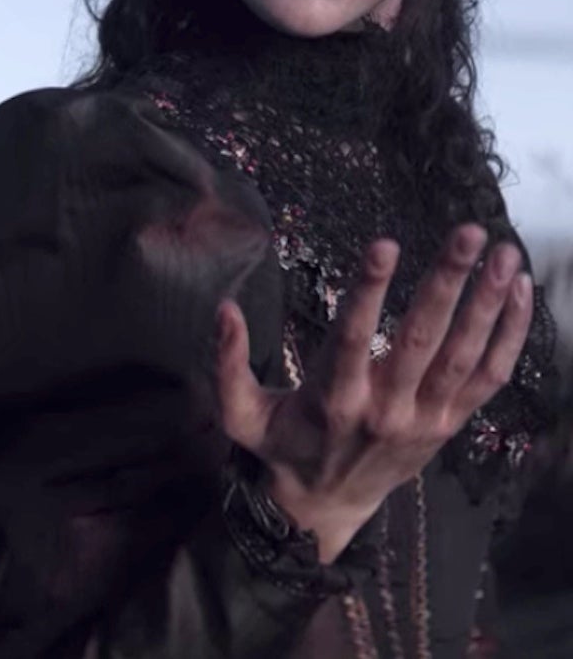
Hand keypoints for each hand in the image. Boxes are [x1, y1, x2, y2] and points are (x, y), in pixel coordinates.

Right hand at [216, 224, 532, 561]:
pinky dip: (510, 336)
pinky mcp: (450, 424)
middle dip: (447, 282)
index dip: (368, 290)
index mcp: (333, 399)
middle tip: (468, 233)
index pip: (352, 336)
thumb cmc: (282, 448)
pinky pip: (490, 379)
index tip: (384, 243)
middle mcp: (385, 409)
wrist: (328, 508)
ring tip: (505, 253)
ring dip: (488, 303)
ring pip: (464, 357)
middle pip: (421, 339)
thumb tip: (223, 308)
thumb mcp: (240, 415)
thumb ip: (226, 362)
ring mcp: (425, 418)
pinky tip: (518, 290)